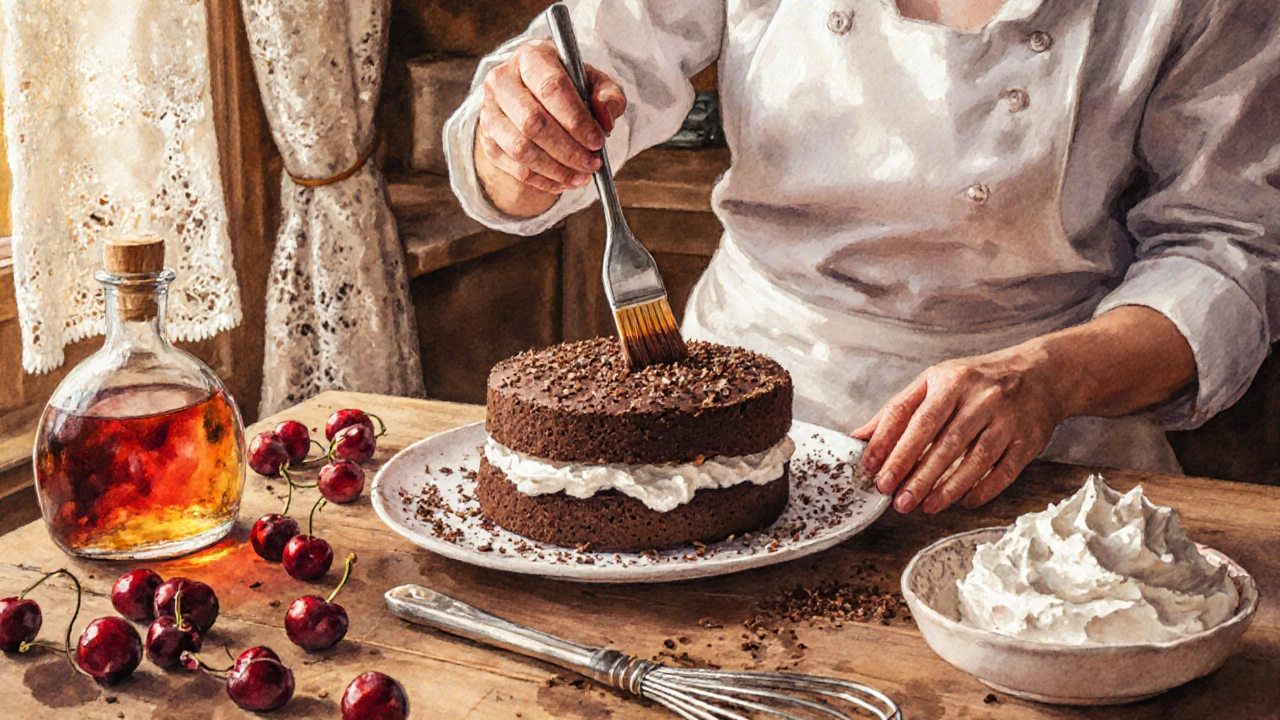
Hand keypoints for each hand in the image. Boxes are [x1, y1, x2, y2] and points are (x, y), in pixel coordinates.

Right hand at [475, 40, 626, 214]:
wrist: (533, 97)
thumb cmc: (569, 88)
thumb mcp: (595, 83)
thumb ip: (608, 96)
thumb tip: (605, 119)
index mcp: (531, 56)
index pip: (551, 88)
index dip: (576, 120)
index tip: (597, 141)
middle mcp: (502, 80)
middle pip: (533, 122)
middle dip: (568, 149)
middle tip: (592, 163)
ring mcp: (490, 111)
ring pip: (521, 149)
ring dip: (556, 169)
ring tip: (582, 176)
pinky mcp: (488, 139)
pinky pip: (514, 167)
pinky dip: (543, 180)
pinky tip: (564, 182)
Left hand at [851, 347, 1065, 514]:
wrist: (1039, 374)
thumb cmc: (975, 382)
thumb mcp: (934, 383)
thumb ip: (897, 410)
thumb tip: (857, 438)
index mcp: (948, 380)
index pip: (912, 415)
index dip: (890, 444)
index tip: (872, 470)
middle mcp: (979, 397)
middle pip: (943, 441)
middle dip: (917, 474)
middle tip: (897, 500)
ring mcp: (1006, 418)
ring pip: (974, 458)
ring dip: (947, 487)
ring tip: (925, 507)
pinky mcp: (1028, 439)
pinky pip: (1004, 471)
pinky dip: (982, 490)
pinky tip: (962, 502)